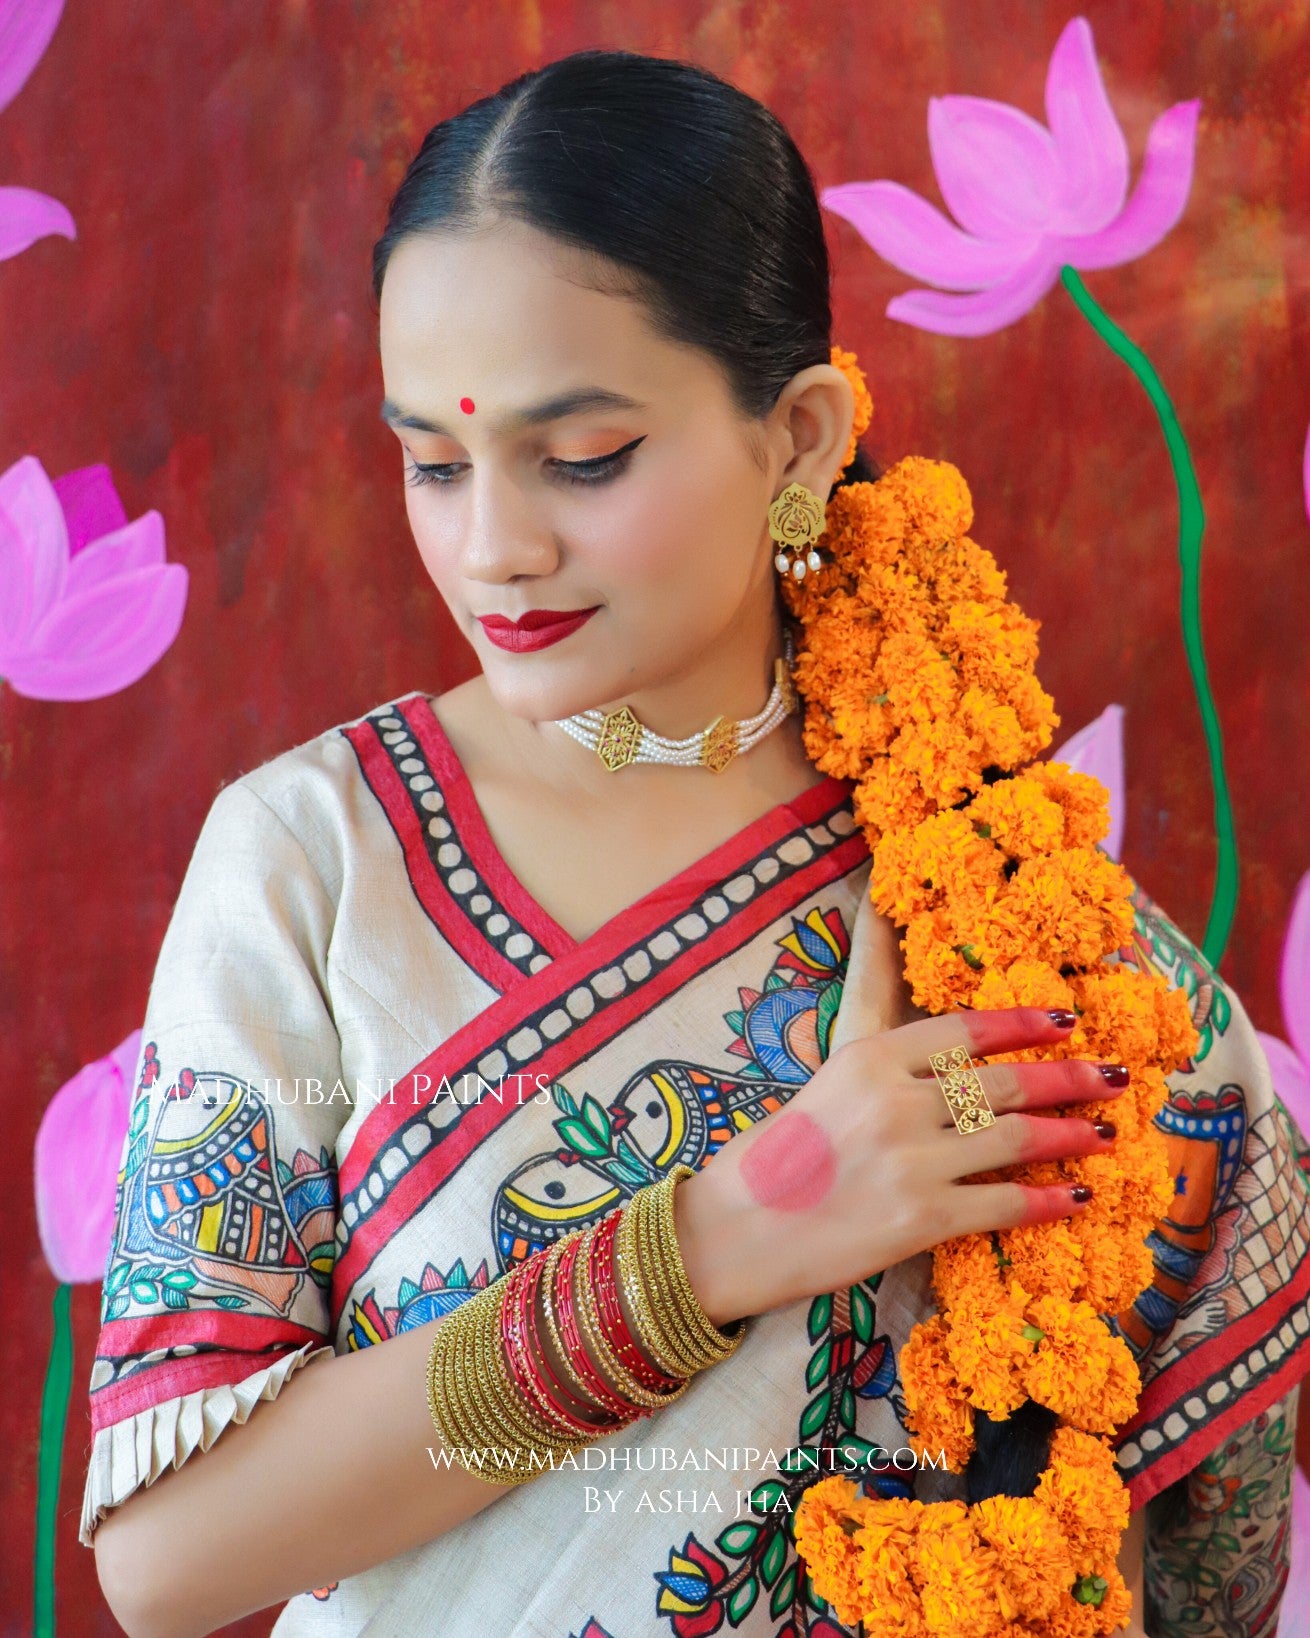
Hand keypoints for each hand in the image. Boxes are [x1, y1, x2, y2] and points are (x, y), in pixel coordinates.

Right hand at [676, 888, 1129, 1325]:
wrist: (736, 1231)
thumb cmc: (777, 1154)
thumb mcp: (827, 1075)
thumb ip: (874, 1034)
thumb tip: (899, 957)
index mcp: (870, 1057)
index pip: (965, 1031)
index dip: (1023, 1025)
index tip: (1067, 1021)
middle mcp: (896, 1100)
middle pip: (1004, 1083)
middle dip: (1067, 1078)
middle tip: (1113, 1077)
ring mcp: (911, 1159)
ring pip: (1014, 1138)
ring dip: (1070, 1135)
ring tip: (1104, 1132)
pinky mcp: (920, 1217)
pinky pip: (1003, 1203)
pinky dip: (1047, 1200)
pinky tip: (1075, 1197)